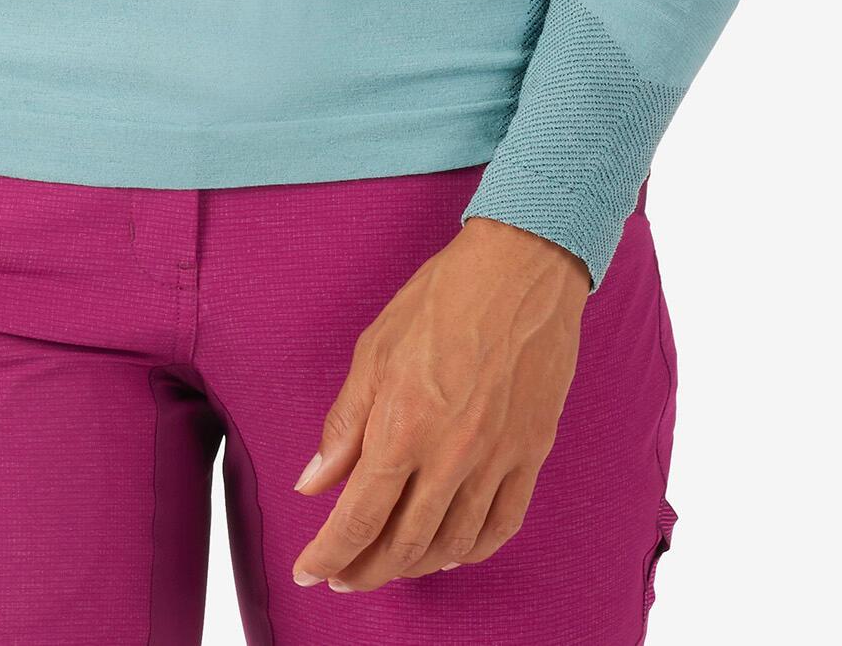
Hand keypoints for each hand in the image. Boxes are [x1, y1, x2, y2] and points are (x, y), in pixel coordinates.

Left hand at [290, 215, 591, 591]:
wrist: (523, 265)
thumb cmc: (445, 296)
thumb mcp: (375, 348)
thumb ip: (344, 424)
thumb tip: (313, 485)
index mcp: (402, 426)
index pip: (358, 518)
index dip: (329, 555)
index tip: (310, 570)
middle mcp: (450, 454)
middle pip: (403, 545)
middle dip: (366, 571)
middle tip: (345, 575)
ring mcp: (496, 457)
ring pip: (452, 545)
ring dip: (415, 567)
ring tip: (392, 564)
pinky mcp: (531, 451)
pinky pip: (503, 524)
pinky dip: (474, 550)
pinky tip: (454, 551)